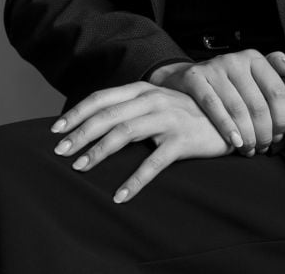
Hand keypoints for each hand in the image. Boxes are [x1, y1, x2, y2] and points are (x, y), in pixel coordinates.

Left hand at [50, 81, 232, 202]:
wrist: (228, 120)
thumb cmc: (185, 114)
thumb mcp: (156, 104)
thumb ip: (130, 108)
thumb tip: (92, 123)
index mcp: (143, 89)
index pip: (103, 98)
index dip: (78, 112)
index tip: (56, 129)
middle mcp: (153, 99)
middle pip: (108, 115)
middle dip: (80, 133)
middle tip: (60, 152)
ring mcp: (168, 118)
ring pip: (125, 133)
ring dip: (99, 152)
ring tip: (81, 168)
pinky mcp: (182, 140)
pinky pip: (153, 162)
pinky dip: (134, 180)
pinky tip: (120, 195)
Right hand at [149, 50, 284, 156]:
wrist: (187, 79)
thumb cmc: (225, 83)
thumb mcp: (249, 73)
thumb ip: (271, 70)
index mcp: (253, 59)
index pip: (277, 91)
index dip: (281, 119)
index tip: (278, 135)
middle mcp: (235, 60)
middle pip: (258, 105)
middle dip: (263, 133)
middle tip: (262, 147)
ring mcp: (213, 67)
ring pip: (237, 109)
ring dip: (247, 136)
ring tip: (249, 149)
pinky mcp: (194, 77)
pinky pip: (213, 106)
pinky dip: (226, 127)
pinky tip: (234, 142)